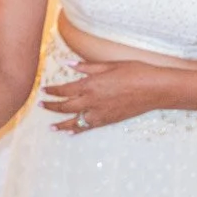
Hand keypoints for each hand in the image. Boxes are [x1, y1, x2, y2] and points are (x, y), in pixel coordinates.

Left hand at [41, 61, 169, 132]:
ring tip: (50, 127)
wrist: (155, 89)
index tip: (43, 90)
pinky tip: (70, 133)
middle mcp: (92, 100)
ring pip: (74, 120)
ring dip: (60, 123)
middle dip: (51, 106)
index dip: (52, 90)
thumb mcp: (110, 64)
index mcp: (91, 84)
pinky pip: (88, 127)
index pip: (64, 89)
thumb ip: (87, 67)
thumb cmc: (136, 72)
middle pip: (65, 106)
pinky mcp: (108, 120)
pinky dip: (77, 130)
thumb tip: (68, 64)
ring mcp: (99, 112)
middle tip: (41, 104)